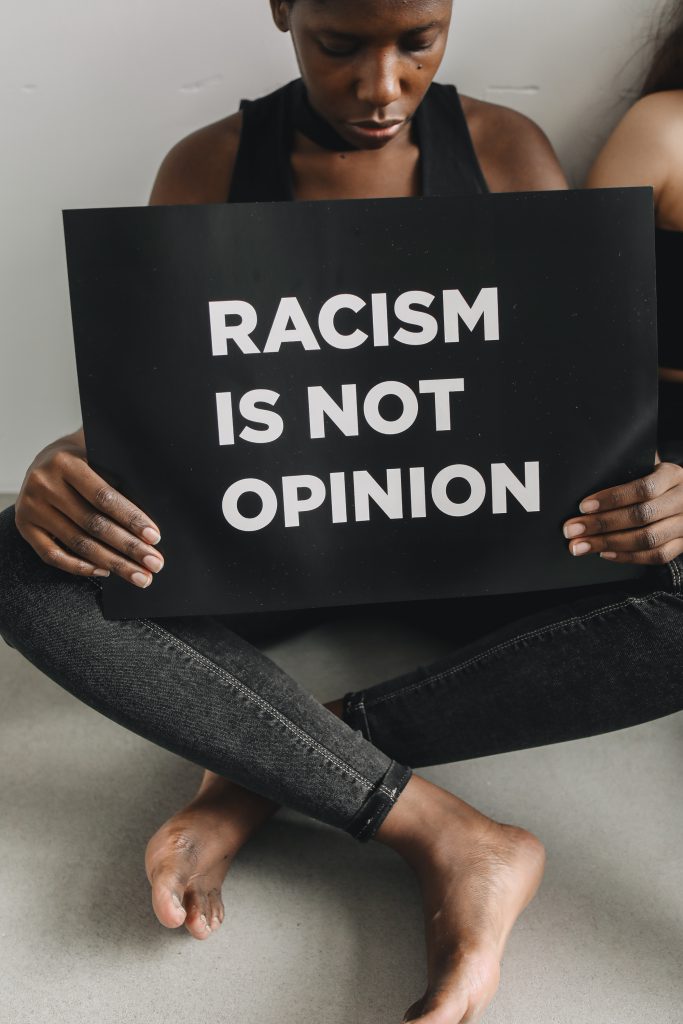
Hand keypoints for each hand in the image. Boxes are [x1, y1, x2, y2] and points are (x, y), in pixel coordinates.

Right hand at [15, 431, 164, 586]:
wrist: (44, 460)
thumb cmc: (82, 458)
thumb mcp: (98, 453)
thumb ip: (119, 472)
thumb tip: (156, 503)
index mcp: (66, 462)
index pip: (104, 496)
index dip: (131, 519)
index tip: (154, 537)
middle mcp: (44, 484)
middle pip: (93, 524)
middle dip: (128, 547)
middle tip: (154, 563)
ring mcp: (31, 507)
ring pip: (77, 544)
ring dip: (113, 563)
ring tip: (139, 575)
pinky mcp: (24, 526)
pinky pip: (52, 555)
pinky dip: (80, 567)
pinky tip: (106, 571)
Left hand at [562, 462, 682, 564]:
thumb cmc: (657, 480)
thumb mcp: (648, 468)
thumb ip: (626, 472)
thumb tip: (588, 479)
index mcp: (672, 476)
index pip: (643, 488)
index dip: (612, 498)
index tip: (584, 506)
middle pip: (641, 516)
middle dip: (601, 524)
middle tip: (572, 529)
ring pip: (647, 539)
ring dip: (608, 544)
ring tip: (581, 545)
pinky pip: (657, 556)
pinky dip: (628, 557)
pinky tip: (605, 553)